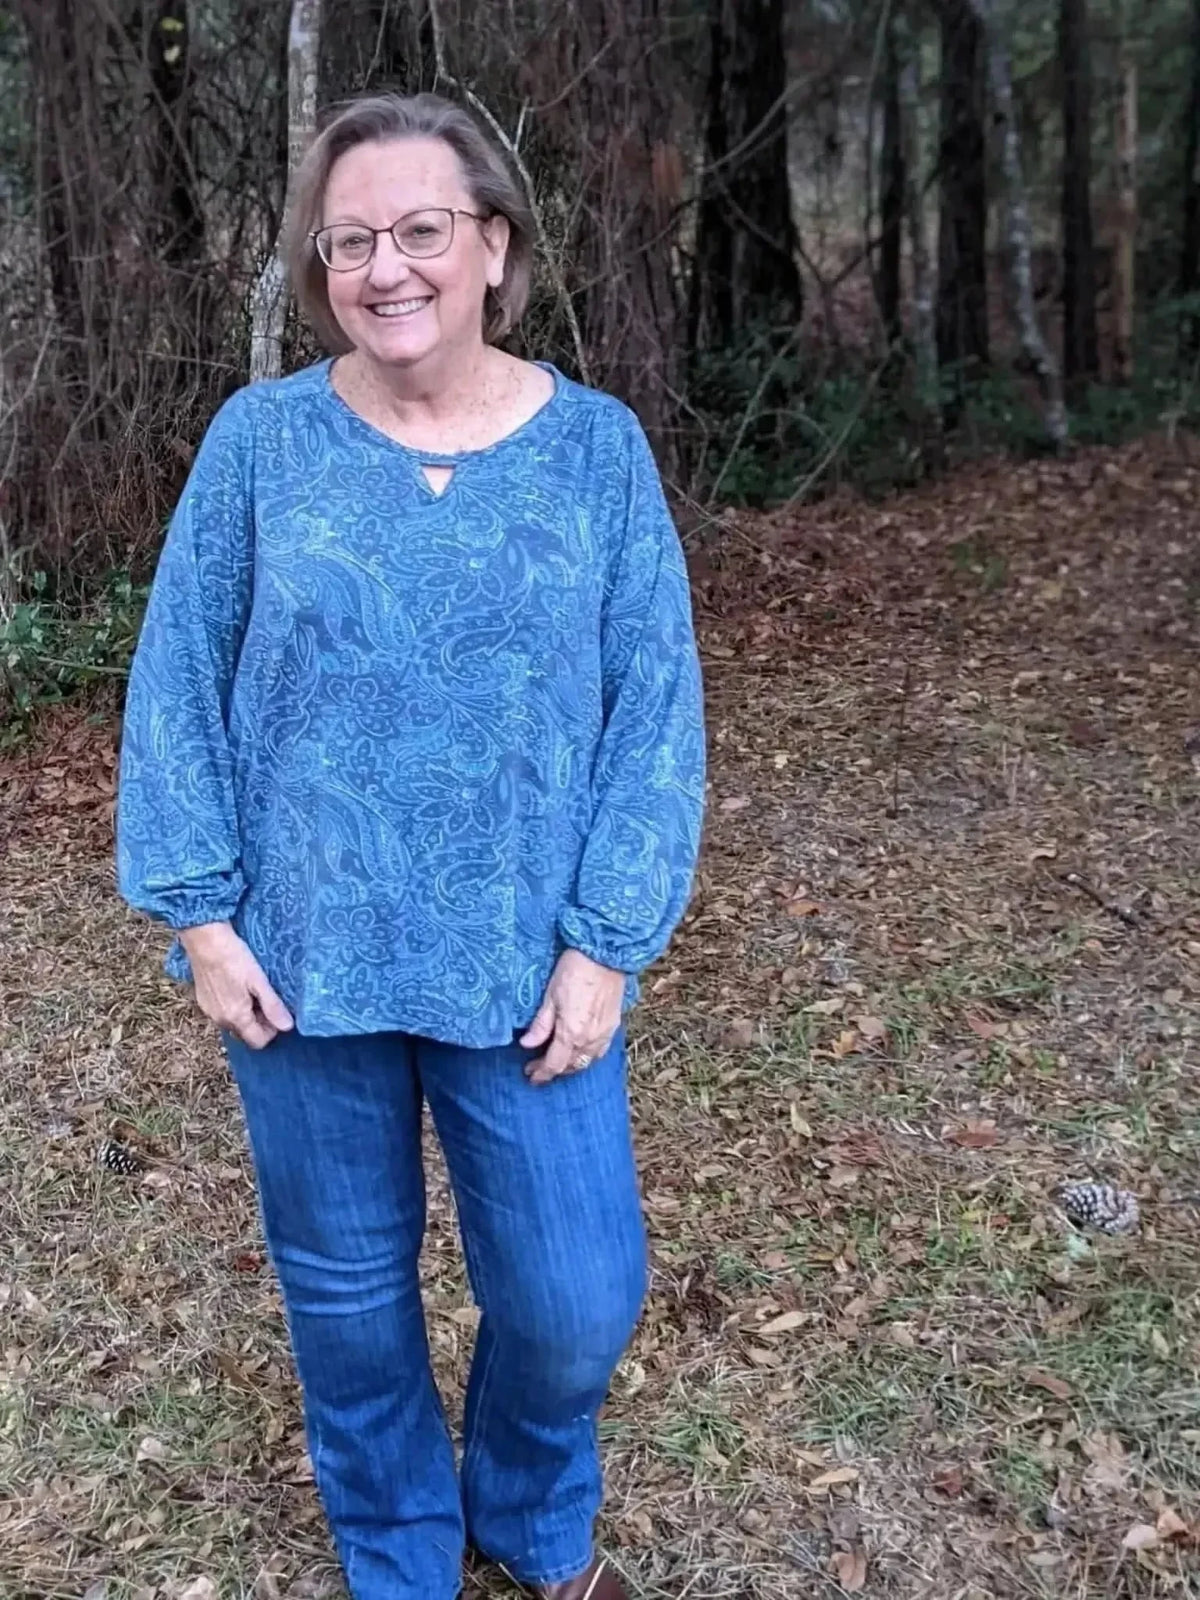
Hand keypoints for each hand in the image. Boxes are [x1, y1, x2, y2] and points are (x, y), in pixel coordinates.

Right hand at [179, 921, 293, 1049]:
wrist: (204, 939)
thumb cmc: (234, 958)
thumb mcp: (259, 981)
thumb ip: (273, 1006)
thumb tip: (288, 1027)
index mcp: (235, 1018)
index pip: (258, 1042)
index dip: (272, 1030)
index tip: (276, 1010)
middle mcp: (220, 1020)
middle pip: (246, 1033)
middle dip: (260, 1021)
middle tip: (265, 997)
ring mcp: (209, 1011)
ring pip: (234, 1023)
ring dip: (247, 1013)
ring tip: (252, 989)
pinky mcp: (203, 1000)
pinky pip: (223, 1012)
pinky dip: (233, 1006)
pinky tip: (237, 985)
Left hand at [520, 948, 623, 1085]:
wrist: (605, 954)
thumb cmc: (574, 970)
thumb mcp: (550, 996)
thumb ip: (540, 1025)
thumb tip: (526, 1044)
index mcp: (571, 1033)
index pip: (554, 1064)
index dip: (541, 1073)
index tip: (530, 1075)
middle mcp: (590, 1040)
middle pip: (571, 1066)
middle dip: (554, 1070)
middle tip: (538, 1067)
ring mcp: (604, 1034)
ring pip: (586, 1062)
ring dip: (571, 1065)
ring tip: (557, 1060)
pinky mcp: (614, 1026)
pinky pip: (599, 1052)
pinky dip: (587, 1057)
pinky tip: (580, 1051)